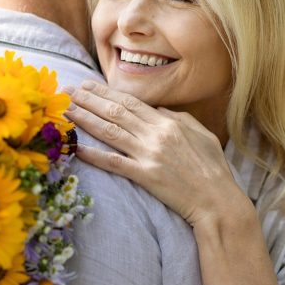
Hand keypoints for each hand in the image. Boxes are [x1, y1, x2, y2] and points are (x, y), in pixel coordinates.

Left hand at [66, 80, 248, 227]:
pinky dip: (94, 154)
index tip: (88, 84)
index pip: (131, 102)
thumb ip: (177, 119)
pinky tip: (77, 147)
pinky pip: (114, 162)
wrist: (218, 200)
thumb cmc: (213, 168)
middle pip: (115, 111)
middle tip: (68, 91)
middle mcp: (156, 134)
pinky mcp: (145, 176)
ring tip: (66, 111)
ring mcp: (149, 155)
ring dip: (85, 119)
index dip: (106, 92)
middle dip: (89, 99)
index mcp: (169, 123)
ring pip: (110, 131)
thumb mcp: (201, 133)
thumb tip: (157, 110)